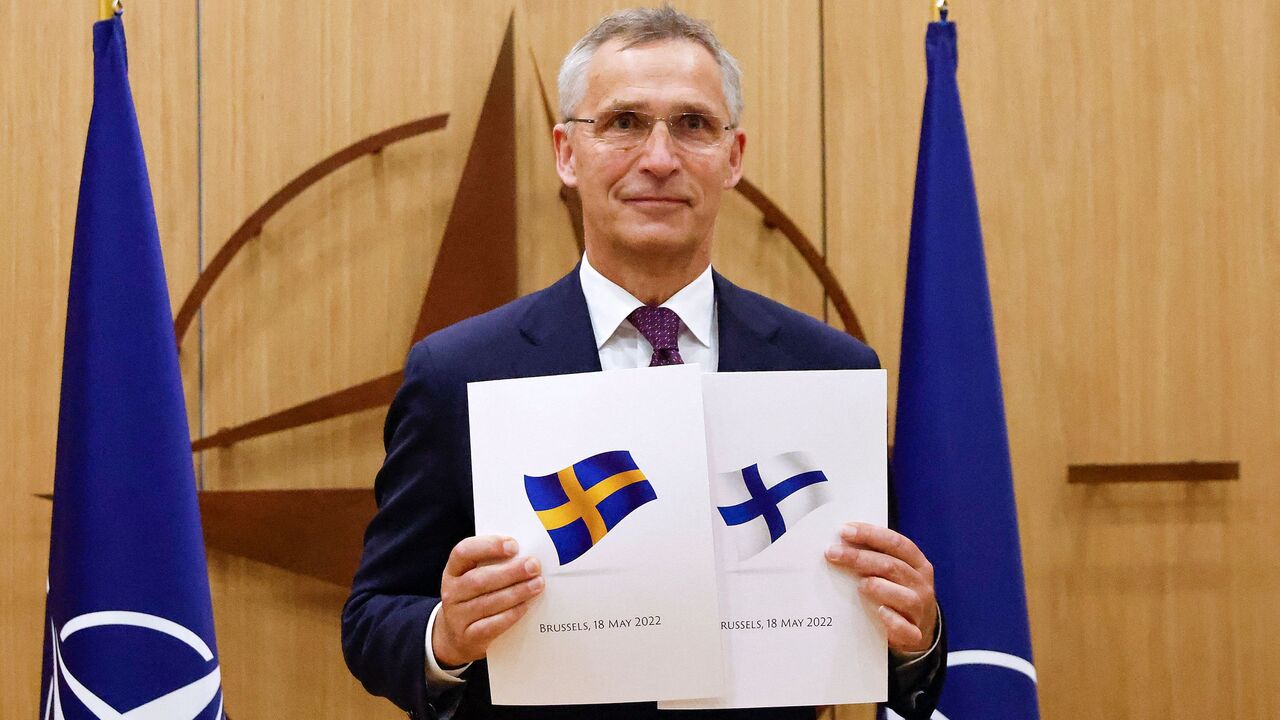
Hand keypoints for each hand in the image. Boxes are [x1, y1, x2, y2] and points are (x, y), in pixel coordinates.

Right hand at [432, 535, 544, 666]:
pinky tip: (525, 606)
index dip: (488, 546)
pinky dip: (510, 614)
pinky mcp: (468, 637)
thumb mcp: (475, 577)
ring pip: (487, 603)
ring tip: (537, 584)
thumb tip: (526, 557)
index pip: (464, 551)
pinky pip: (491, 625)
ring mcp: (457, 617)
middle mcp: (451, 592)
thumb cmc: (475, 597)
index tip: (514, 545)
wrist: (457, 636)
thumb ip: (494, 564)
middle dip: (510, 572)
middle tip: (533, 566)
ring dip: (516, 592)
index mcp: (453, 570)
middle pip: (479, 580)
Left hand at [825, 522, 937, 653]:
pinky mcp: (914, 634)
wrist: (918, 630)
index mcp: (917, 563)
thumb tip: (840, 543)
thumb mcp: (894, 572)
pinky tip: (880, 612)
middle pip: (892, 566)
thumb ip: (875, 557)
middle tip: (833, 553)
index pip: (896, 543)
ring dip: (880, 587)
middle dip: (860, 558)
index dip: (870, 534)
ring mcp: (919, 610)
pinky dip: (893, 621)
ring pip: (904, 596)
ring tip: (860, 585)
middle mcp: (920, 584)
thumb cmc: (898, 592)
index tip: (844, 530)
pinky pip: (906, 629)